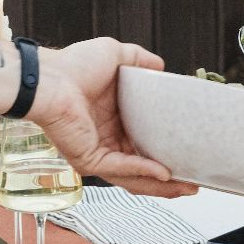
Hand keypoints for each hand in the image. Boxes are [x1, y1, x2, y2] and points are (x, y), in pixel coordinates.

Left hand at [31, 38, 197, 197]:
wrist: (49, 79)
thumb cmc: (72, 66)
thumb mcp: (115, 56)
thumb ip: (138, 59)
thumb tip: (160, 65)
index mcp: (110, 119)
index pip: (141, 142)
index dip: (165, 149)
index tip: (188, 152)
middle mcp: (105, 139)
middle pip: (142, 168)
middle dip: (168, 180)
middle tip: (193, 182)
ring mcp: (97, 152)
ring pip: (134, 176)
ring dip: (161, 185)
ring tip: (186, 187)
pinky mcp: (89, 159)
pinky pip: (121, 169)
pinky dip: (143, 171)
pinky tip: (163, 172)